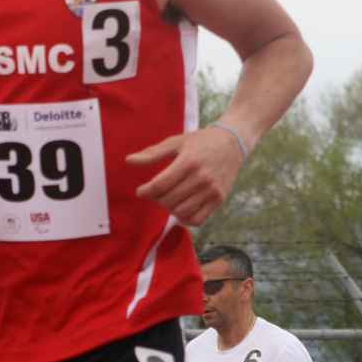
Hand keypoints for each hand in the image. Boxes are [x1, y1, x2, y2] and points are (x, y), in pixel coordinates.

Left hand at [126, 125, 244, 226]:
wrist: (233, 142)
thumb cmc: (200, 141)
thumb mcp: (176, 142)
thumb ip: (151, 153)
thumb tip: (128, 161)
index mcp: (188, 161)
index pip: (160, 185)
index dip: (146, 191)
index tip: (141, 191)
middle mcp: (201, 178)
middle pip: (168, 200)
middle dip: (156, 199)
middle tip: (155, 193)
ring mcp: (211, 190)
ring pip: (180, 211)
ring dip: (168, 208)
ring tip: (167, 198)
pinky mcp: (219, 199)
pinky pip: (197, 219)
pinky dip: (184, 218)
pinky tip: (180, 208)